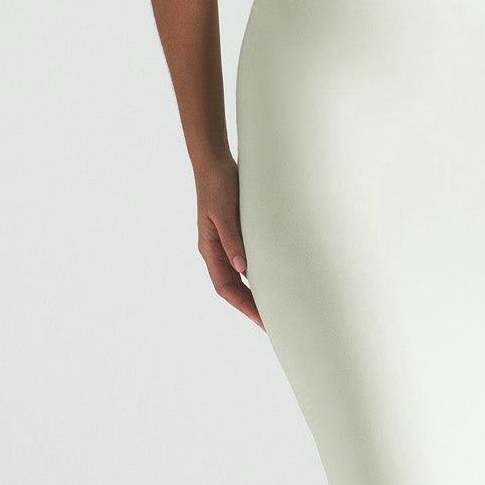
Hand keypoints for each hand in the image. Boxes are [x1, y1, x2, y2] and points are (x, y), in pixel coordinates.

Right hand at [195, 156, 262, 328]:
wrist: (214, 162)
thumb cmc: (217, 185)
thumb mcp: (224, 213)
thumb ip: (233, 240)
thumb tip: (242, 269)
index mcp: (210, 249)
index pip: (225, 287)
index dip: (243, 306)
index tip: (260, 320)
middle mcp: (217, 250)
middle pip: (234, 287)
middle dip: (251, 306)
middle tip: (272, 322)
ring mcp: (226, 243)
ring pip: (240, 276)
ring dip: (255, 292)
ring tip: (274, 306)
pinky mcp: (236, 233)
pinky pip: (247, 260)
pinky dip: (258, 273)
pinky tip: (273, 278)